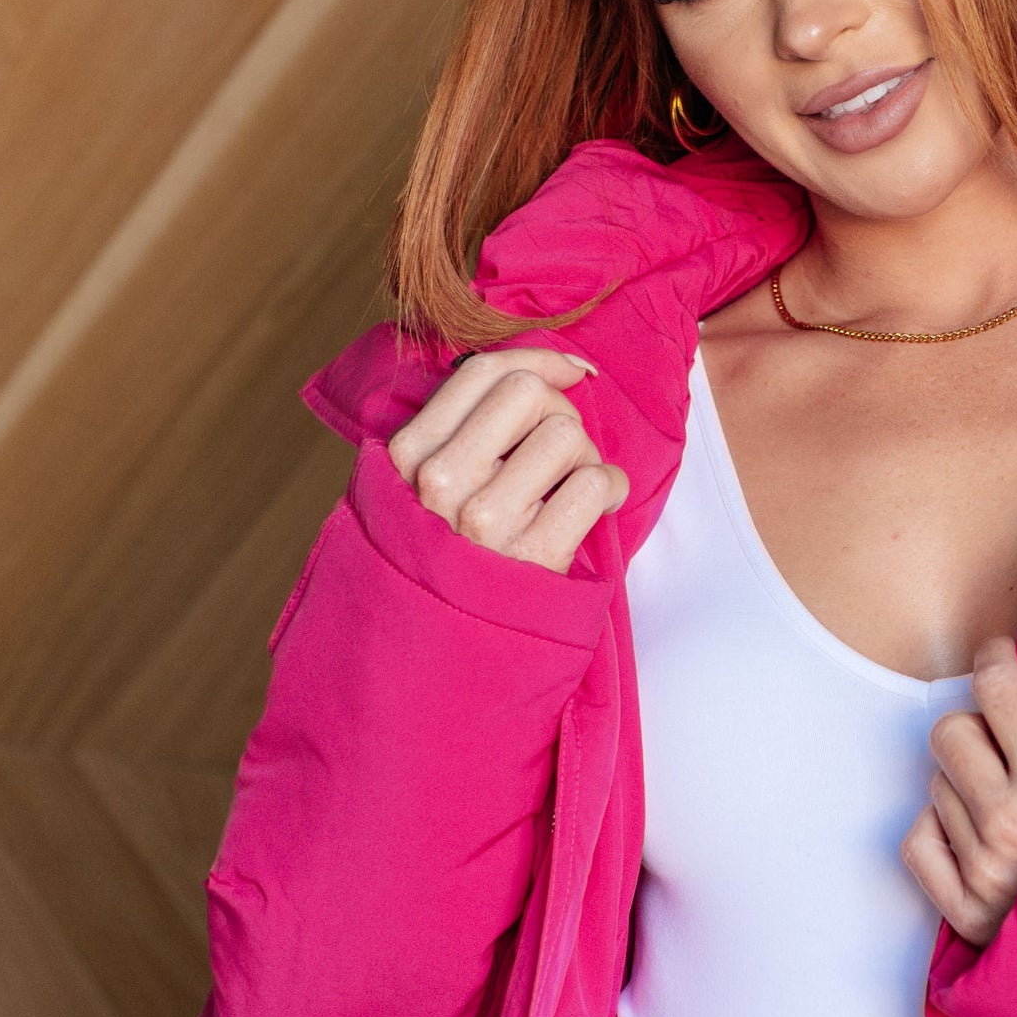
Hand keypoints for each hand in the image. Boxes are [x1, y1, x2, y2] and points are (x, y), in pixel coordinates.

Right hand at [388, 348, 626, 570]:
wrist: (438, 655)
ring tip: (574, 489)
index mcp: (407, 458)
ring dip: (586, 457)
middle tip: (566, 451)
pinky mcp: (533, 556)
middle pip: (528, 393)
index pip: (481, 373)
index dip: (539, 360)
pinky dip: (609, 487)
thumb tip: (544, 371)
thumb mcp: (416, 494)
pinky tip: (597, 507)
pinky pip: (592, 483)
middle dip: (561, 411)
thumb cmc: (442, 565)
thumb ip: (455, 435)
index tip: (570, 372)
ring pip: (565, 434)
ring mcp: (485, 520)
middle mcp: (440, 483)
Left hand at [902, 638, 1016, 947]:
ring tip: (1012, 812)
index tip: (1000, 664)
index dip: (996, 662)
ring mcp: (983, 871)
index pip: (993, 686)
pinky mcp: (964, 912)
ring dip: (965, 788)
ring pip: (935, 786)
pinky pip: (918, 842)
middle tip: (1007, 750)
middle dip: (976, 730)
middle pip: (948, 732)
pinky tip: (979, 841)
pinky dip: (941, 835)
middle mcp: (1010, 824)